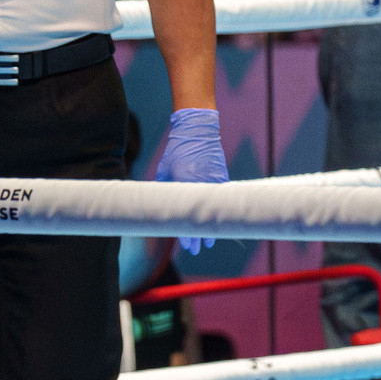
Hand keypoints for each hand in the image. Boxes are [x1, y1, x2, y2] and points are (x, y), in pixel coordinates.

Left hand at [152, 108, 227, 255]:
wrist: (198, 130)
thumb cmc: (177, 149)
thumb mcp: (165, 168)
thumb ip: (164, 187)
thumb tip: (159, 203)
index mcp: (184, 181)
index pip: (185, 213)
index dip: (186, 232)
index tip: (187, 245)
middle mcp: (201, 183)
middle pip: (200, 216)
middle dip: (198, 235)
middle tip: (196, 249)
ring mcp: (214, 180)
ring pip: (212, 209)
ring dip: (211, 225)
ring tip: (209, 241)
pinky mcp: (221, 177)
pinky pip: (218, 198)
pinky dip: (217, 210)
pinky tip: (216, 220)